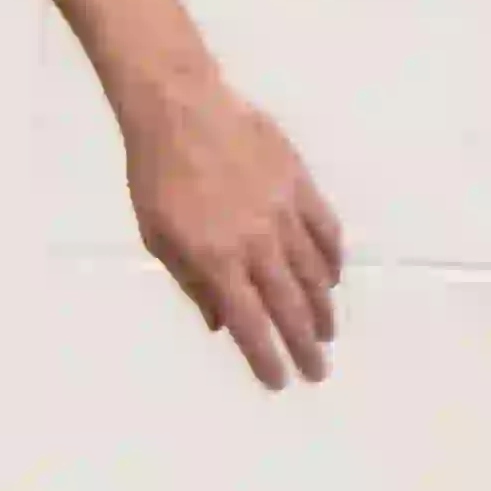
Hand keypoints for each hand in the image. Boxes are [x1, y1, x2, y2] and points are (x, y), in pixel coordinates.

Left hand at [123, 63, 345, 389]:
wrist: (179, 108)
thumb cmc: (157, 175)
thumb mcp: (158, 237)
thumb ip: (192, 283)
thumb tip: (219, 324)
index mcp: (216, 260)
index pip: (250, 325)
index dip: (266, 359)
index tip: (280, 382)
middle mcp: (256, 243)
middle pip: (289, 307)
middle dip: (305, 346)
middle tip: (318, 371)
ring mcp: (283, 213)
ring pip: (314, 274)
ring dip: (323, 309)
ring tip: (327, 332)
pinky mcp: (300, 184)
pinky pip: (326, 232)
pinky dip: (333, 260)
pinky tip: (332, 278)